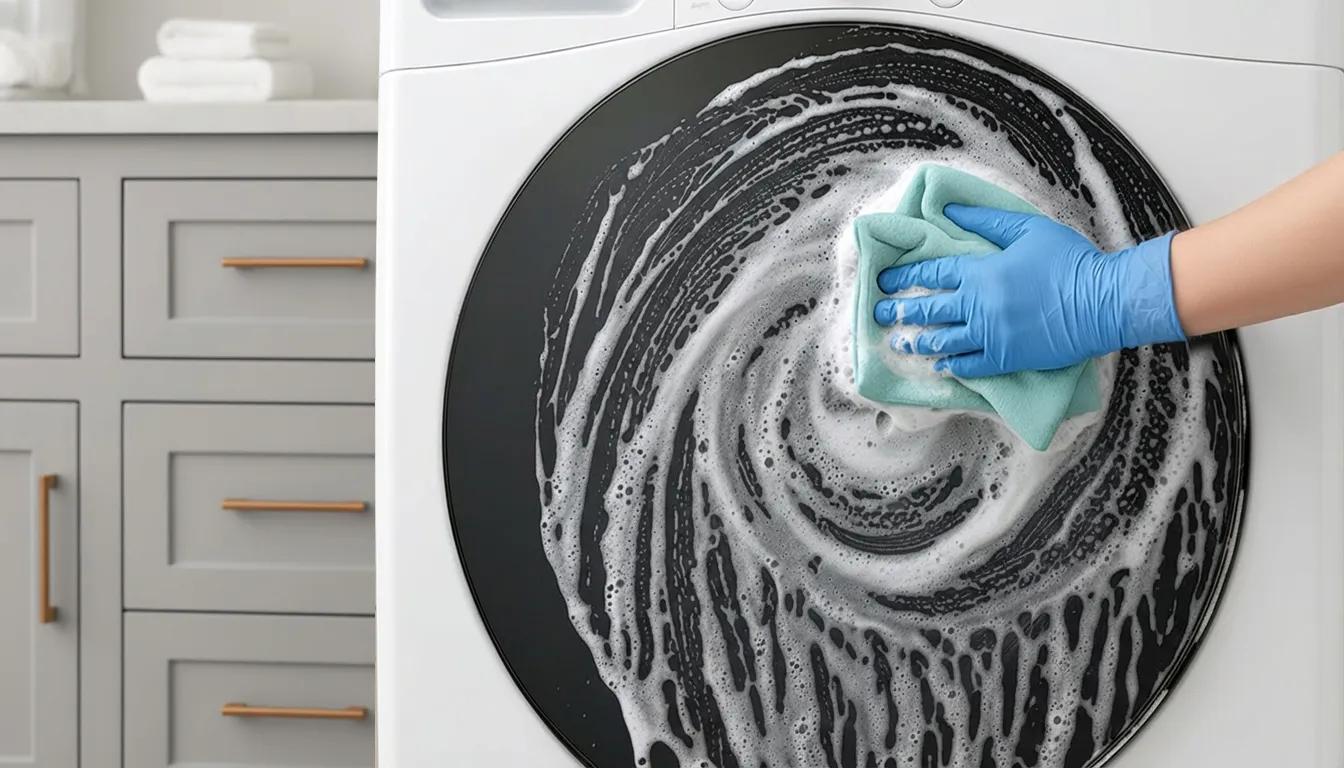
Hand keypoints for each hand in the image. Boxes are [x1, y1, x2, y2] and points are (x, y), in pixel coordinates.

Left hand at [872, 205, 1184, 377]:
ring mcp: (991, 335)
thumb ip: (985, 220)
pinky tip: (938, 367)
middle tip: (879, 317)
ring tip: (900, 344)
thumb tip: (949, 208)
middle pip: (930, 310)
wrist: (1102, 300)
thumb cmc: (1068, 260)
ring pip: (944, 341)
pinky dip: (951, 367)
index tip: (884, 281)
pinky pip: (970, 366)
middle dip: (901, 313)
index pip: (932, 274)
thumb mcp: (1026, 229)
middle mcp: (978, 305)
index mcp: (980, 272)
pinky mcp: (1007, 358)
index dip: (905, 277)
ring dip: (918, 343)